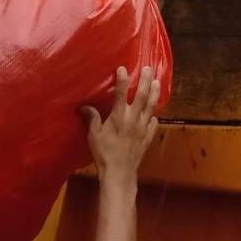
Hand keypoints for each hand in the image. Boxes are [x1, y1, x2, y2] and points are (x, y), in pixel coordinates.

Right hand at [81, 66, 160, 184]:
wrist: (119, 172)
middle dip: (145, 80)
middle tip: (148, 68)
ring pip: (151, 106)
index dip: (122, 79)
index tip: (122, 68)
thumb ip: (92, 118)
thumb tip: (83, 106)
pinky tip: (154, 114)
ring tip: (157, 82)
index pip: (121, 93)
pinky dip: (154, 116)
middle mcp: (133, 119)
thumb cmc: (104, 153)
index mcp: (119, 116)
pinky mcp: (147, 138)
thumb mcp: (93, 134)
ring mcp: (143, 128)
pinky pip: (153, 124)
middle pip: (141, 95)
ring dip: (154, 93)